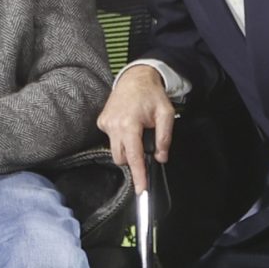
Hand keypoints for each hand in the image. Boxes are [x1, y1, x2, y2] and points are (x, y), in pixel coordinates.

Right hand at [97, 64, 173, 193]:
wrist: (135, 78)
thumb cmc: (151, 94)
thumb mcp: (166, 114)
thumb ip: (164, 138)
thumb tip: (161, 157)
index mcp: (129, 123)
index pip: (134, 156)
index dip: (139, 175)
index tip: (141, 190)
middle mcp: (114, 125)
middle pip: (121, 158)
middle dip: (133, 160)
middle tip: (145, 149)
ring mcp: (105, 123)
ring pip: (115, 150)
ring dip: (127, 149)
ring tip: (137, 134)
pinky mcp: (102, 122)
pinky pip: (111, 139)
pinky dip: (120, 138)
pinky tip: (128, 126)